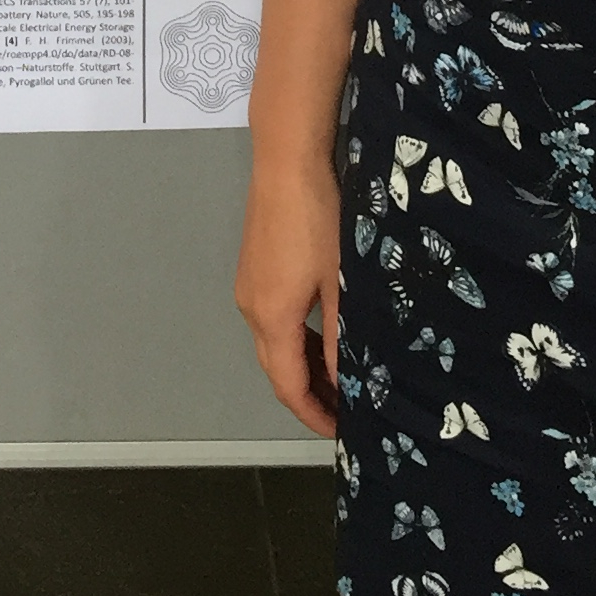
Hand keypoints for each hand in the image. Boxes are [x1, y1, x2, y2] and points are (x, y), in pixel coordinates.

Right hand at [236, 158, 342, 434]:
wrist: (286, 164)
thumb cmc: (317, 221)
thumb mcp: (338, 282)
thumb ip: (340, 336)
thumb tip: (347, 382)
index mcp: (271, 317)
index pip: (288, 384)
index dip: (312, 413)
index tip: (340, 431)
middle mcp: (251, 308)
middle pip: (275, 368)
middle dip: (307, 395)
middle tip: (344, 410)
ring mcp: (247, 287)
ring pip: (272, 344)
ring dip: (301, 366)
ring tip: (339, 378)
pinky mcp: (252, 269)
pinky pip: (270, 320)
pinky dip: (293, 340)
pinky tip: (319, 337)